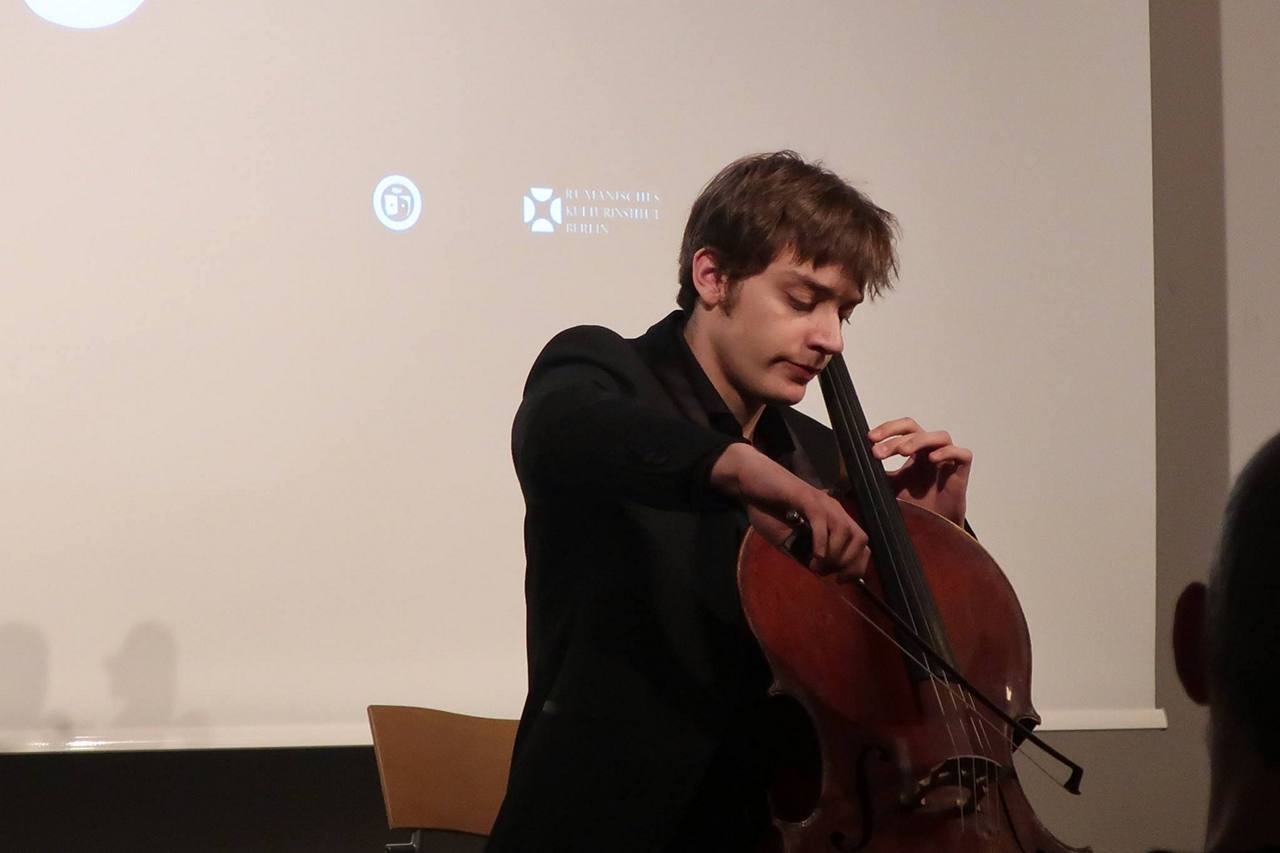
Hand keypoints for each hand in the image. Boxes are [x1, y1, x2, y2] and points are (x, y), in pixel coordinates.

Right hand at [711, 443, 869, 579]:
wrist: (749, 481)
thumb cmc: (767, 507)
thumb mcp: (787, 538)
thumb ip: (804, 551)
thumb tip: (821, 570)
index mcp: (832, 518)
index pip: (860, 543)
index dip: (856, 566)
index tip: (841, 580)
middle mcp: (833, 509)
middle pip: (860, 539)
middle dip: (848, 563)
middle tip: (827, 572)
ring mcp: (820, 502)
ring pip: (845, 531)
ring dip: (834, 554)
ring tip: (816, 564)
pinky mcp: (805, 497)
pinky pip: (822, 522)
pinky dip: (821, 543)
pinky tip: (814, 556)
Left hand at [868, 418, 970, 526]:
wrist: (932, 532)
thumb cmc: (914, 509)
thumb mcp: (887, 490)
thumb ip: (872, 479)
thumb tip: (843, 477)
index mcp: (913, 452)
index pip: (902, 429)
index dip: (887, 429)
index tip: (869, 439)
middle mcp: (929, 452)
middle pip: (915, 429)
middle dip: (895, 436)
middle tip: (878, 452)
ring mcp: (946, 461)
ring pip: (939, 436)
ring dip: (918, 440)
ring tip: (901, 451)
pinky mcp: (960, 473)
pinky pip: (962, 454)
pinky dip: (947, 452)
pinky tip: (932, 459)